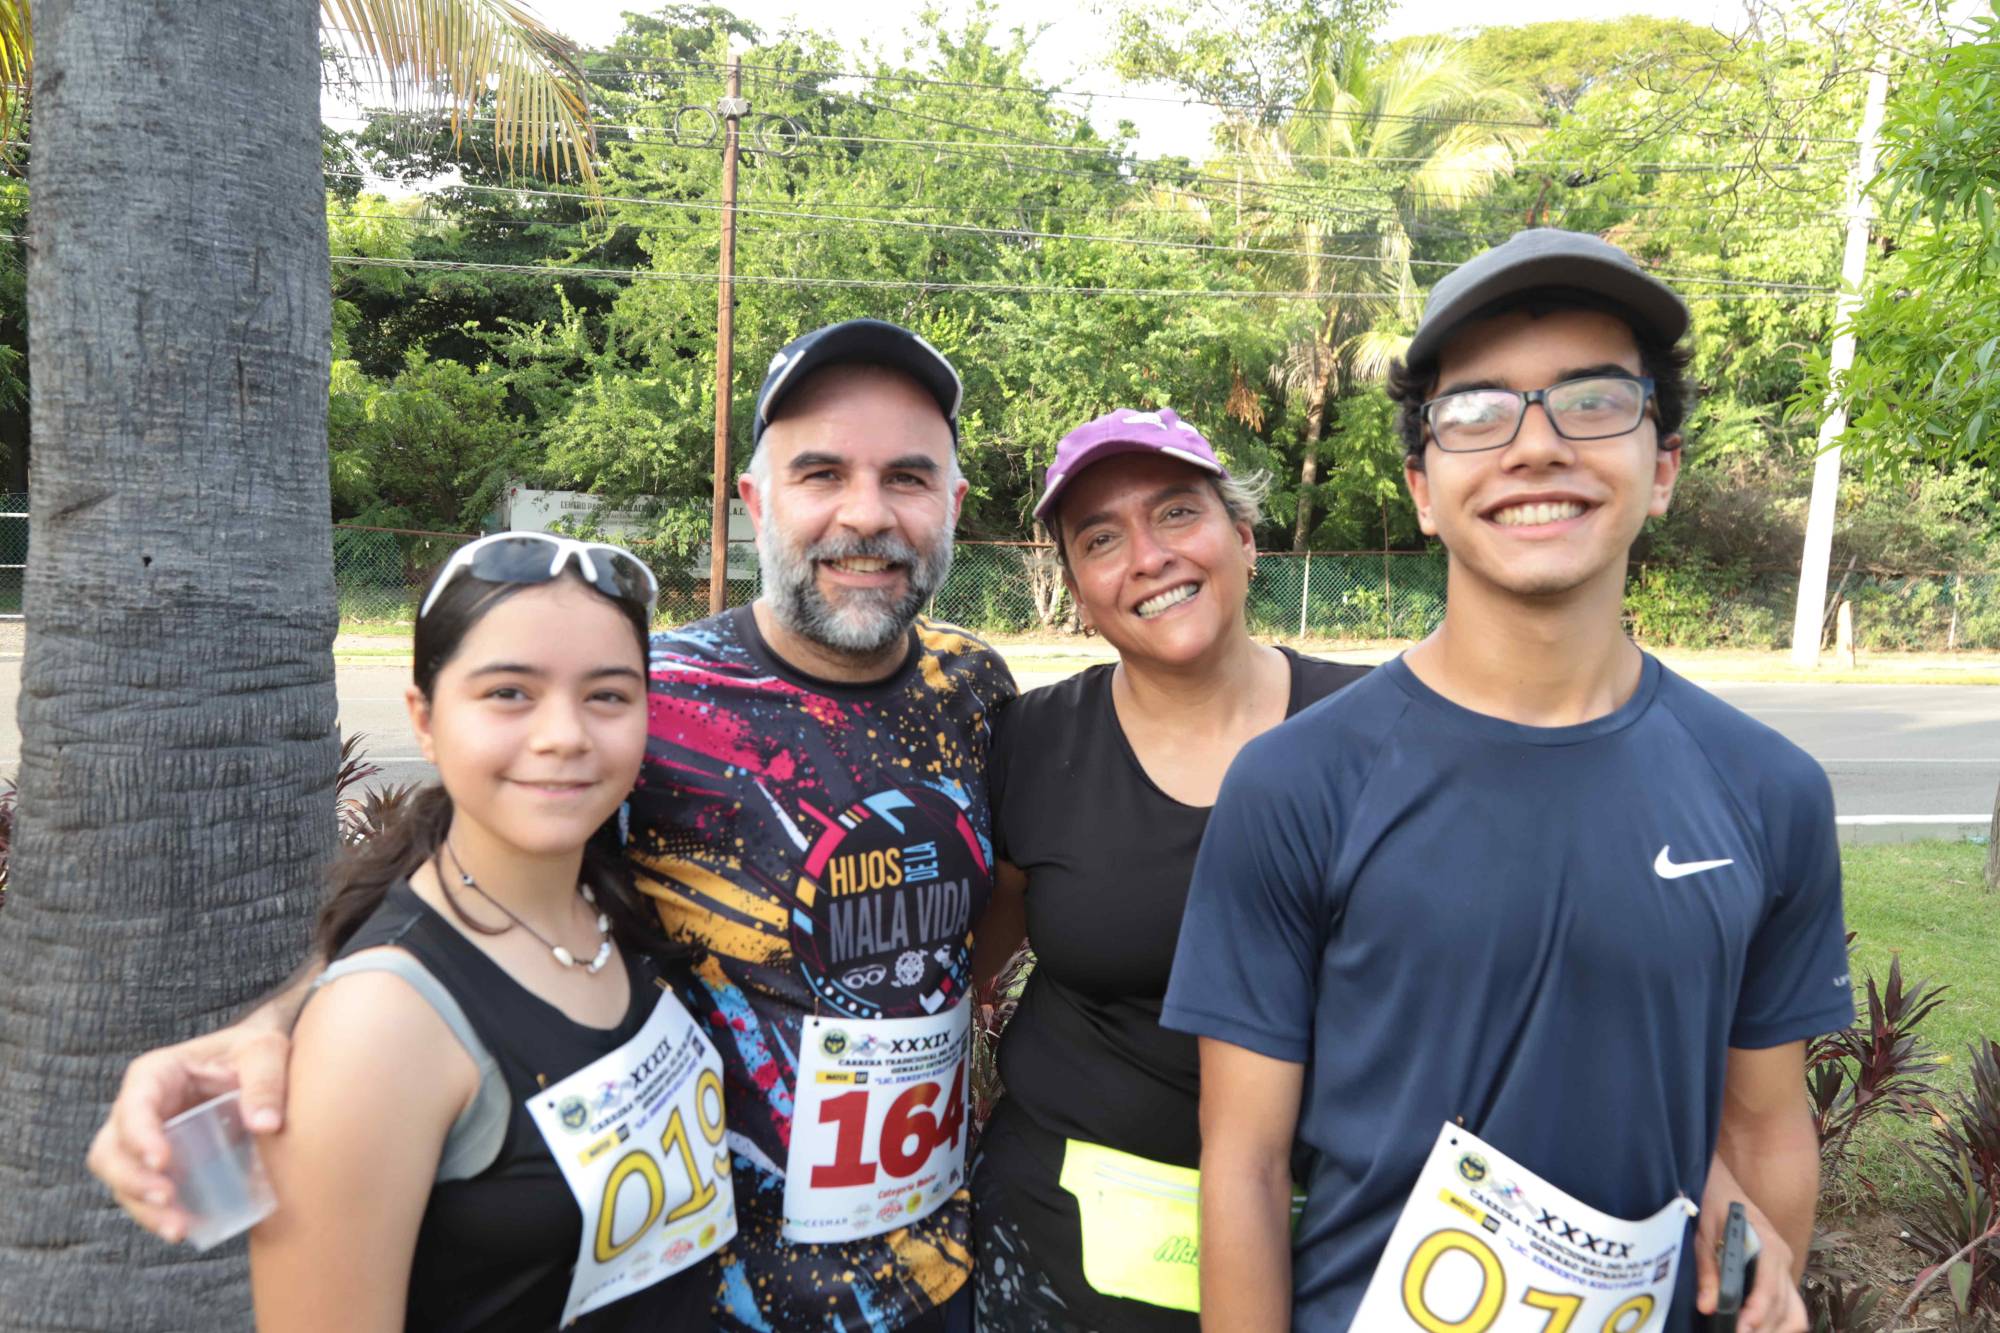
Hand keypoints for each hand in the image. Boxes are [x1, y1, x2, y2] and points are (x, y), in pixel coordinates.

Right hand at [86, 1025, 290, 1241]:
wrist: (260, 1067)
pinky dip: (159, 1215)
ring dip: (142, 1208)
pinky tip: (189, 1230)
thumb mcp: (265, 1051)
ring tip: (178, 1228)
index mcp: (156, 1075)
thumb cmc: (255, 1051)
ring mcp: (146, 1140)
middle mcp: (140, 1109)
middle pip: (111, 1150)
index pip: (134, 1106)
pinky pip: (145, 1195)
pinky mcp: (162, 1166)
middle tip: (168, 1199)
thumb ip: (265, 1081)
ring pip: (121, 1179)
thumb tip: (266, 1125)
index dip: (140, 1135)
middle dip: (132, 1180)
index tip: (163, 1161)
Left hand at [1693, 1193, 1806, 1332]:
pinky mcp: (1780, 1278)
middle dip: (1765, 1328)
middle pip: (1784, 1306)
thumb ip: (1708, 1272)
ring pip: (1794, 1313)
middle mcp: (1783, 1261)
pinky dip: (1780, 1325)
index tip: (1742, 1328)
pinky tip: (1760, 1329)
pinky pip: (1790, 1308)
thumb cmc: (1714, 1209)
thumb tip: (1707, 1307)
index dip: (1758, 1311)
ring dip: (1776, 1330)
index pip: (1769, 1286)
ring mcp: (1785, 1270)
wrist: (1724, 1189)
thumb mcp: (1704, 1236)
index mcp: (1769, 1246)